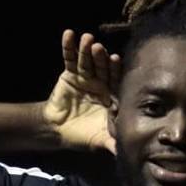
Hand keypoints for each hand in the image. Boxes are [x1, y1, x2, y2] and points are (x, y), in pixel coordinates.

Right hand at [41, 30, 118, 153]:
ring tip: (86, 38)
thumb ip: (113, 142)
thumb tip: (127, 151)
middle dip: (101, 58)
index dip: (115, 70)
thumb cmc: (84, 135)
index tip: (115, 59)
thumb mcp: (100, 140)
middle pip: (102, 67)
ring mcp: (86, 77)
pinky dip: (68, 46)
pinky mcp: (70, 74)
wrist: (59, 131)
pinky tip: (68, 34)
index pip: (115, 80)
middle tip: (99, 47)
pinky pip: (69, 58)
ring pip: (87, 61)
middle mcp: (101, 83)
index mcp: (111, 96)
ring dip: (85, 49)